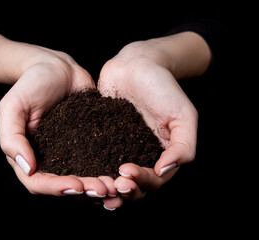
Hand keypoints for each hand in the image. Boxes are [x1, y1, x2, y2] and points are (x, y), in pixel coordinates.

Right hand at [0, 43, 118, 196]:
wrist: (56, 68)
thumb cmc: (30, 84)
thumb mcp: (12, 107)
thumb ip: (12, 138)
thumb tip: (28, 168)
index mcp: (27, 156)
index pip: (38, 183)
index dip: (57, 189)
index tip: (77, 186)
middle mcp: (48, 160)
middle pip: (64, 187)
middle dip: (84, 191)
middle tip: (105, 189)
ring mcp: (69, 154)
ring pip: (84, 179)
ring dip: (99, 186)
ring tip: (116, 185)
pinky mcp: (88, 145)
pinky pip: (98, 162)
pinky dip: (109, 171)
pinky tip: (123, 172)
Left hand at [98, 40, 197, 208]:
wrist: (137, 64)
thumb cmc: (164, 87)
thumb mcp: (183, 116)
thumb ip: (183, 146)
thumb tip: (165, 171)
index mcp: (161, 156)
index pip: (154, 180)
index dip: (142, 181)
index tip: (127, 170)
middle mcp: (139, 156)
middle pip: (133, 185)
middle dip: (124, 188)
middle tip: (113, 184)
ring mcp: (119, 149)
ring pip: (113, 177)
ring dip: (107, 186)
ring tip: (97, 186)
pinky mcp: (101, 139)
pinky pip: (95, 158)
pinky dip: (90, 169)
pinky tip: (80, 173)